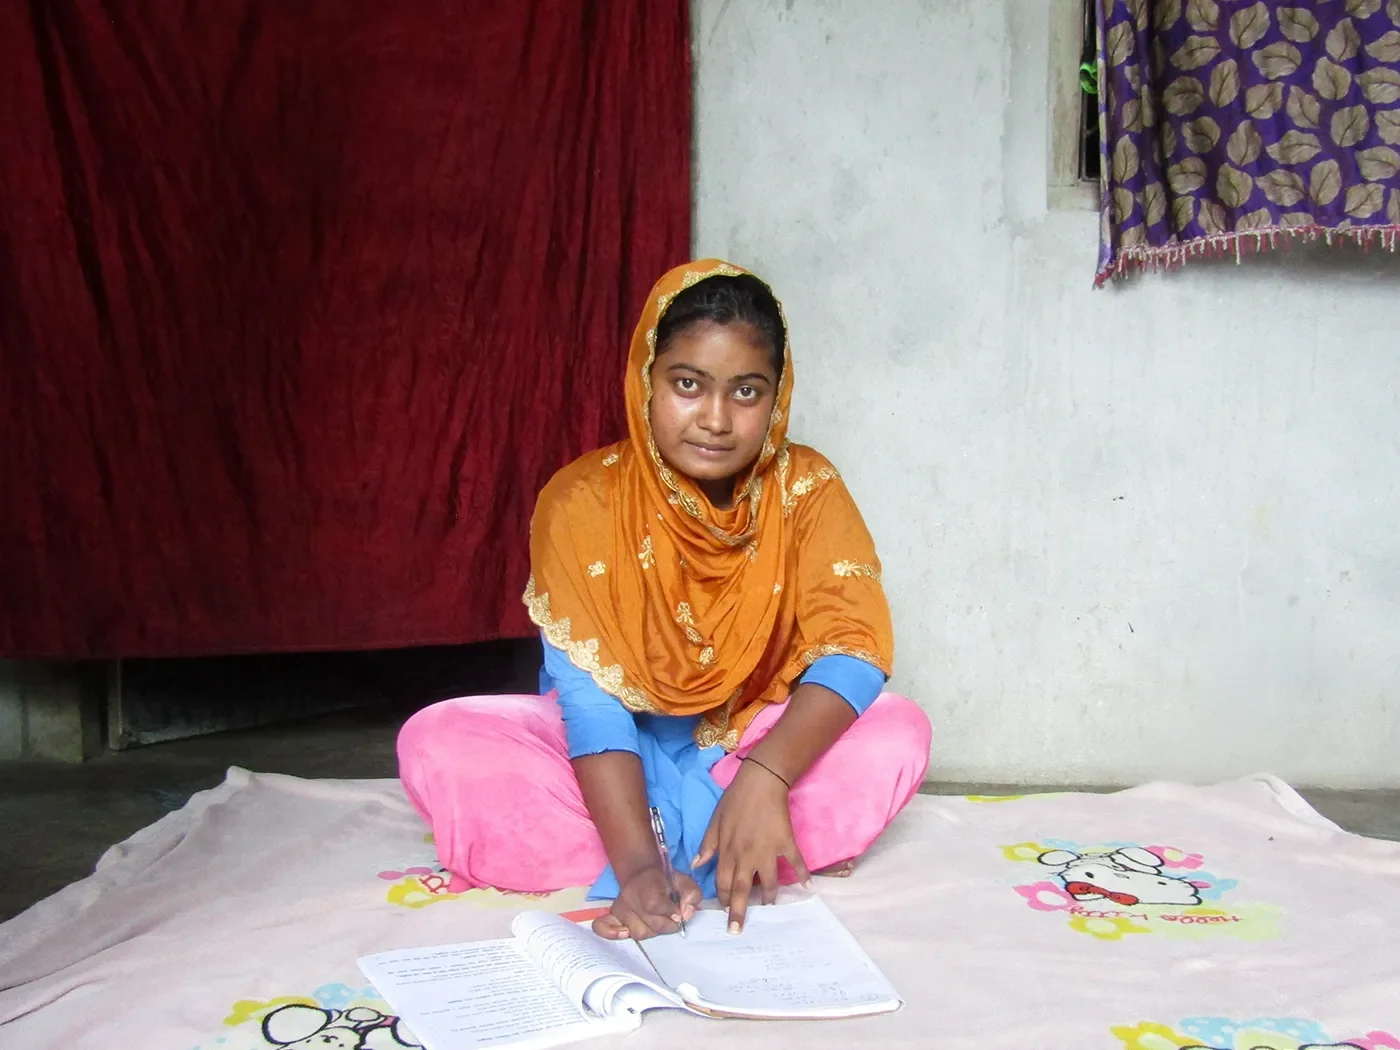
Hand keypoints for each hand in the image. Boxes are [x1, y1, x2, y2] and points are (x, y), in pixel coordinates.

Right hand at [593, 865, 700, 940]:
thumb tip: (685, 914)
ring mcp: (620, 908)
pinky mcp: (613, 916)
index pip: (654, 905)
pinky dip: (612, 933)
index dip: (670, 913)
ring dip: (651, 931)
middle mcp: (630, 897)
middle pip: (649, 924)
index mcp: (648, 885)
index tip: (678, 913)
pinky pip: (604, 927)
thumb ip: (692, 895)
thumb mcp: (684, 881)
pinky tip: (623, 933)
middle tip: (671, 919)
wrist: (641, 873)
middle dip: (666, 925)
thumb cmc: (664, 881)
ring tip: (656, 922)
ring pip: (637, 932)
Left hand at [693, 758, 810, 933]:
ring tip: (769, 907)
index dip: (722, 898)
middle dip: (739, 912)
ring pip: (768, 882)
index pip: (722, 882)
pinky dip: (802, 875)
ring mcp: (768, 851)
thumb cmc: (736, 799)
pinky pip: (795, 863)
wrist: (761, 780)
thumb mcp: (715, 820)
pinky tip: (807, 886)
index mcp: (728, 850)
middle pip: (742, 890)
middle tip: (737, 930)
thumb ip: (707, 844)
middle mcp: (746, 855)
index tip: (723, 911)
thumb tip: (696, 864)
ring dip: (769, 897)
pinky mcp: (786, 842)